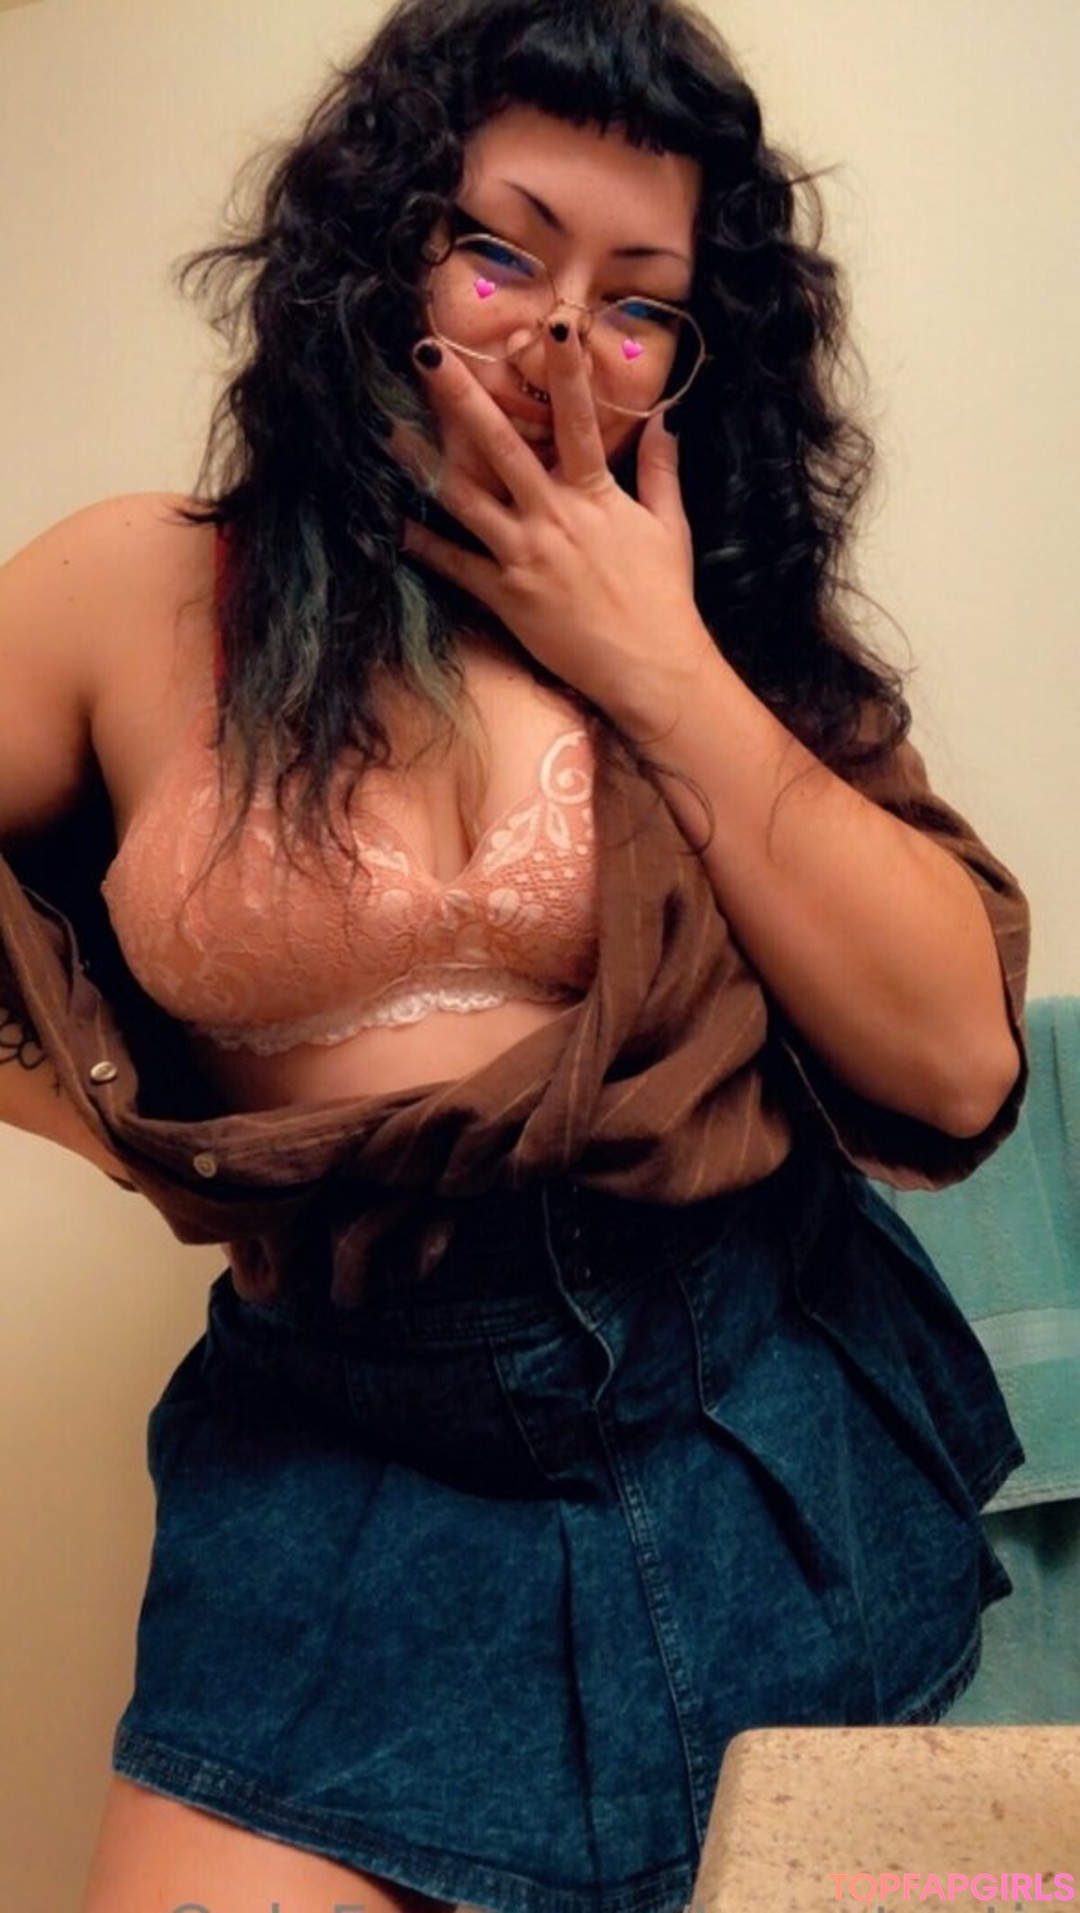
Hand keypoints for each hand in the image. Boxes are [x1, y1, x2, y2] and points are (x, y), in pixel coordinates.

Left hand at [394, 325, 712, 721]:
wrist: (651, 669)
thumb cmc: (664, 599)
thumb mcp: (669, 527)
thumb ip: (660, 469)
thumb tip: (666, 418)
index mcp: (596, 496)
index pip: (580, 420)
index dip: (567, 371)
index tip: (554, 322)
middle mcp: (554, 517)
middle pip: (501, 447)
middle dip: (461, 397)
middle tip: (426, 353)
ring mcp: (525, 555)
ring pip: (463, 500)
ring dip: (421, 463)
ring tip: (385, 430)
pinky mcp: (506, 596)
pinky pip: (456, 564)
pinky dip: (424, 545)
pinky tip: (393, 525)